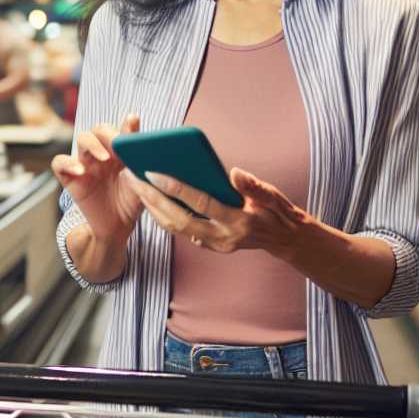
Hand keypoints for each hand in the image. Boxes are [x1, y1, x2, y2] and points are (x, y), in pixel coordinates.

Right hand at [50, 114, 142, 241]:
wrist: (118, 228)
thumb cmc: (131, 203)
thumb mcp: (141, 183)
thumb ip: (142, 164)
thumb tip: (148, 147)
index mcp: (120, 151)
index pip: (121, 130)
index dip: (127, 125)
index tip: (133, 121)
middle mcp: (102, 153)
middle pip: (99, 129)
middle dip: (108, 133)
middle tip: (118, 144)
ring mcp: (85, 164)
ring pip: (82, 139)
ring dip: (92, 144)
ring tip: (104, 158)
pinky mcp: (70, 178)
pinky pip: (59, 163)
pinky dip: (67, 162)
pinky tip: (81, 170)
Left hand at [123, 167, 306, 255]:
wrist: (284, 239)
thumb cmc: (278, 212)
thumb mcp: (273, 196)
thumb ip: (254, 186)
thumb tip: (235, 172)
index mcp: (237, 221)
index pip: (201, 203)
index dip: (176, 188)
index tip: (154, 173)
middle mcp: (222, 237)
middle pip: (179, 219)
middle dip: (153, 200)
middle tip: (133, 178)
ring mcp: (214, 244)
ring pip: (175, 229)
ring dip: (153, 208)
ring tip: (136, 186)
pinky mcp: (209, 245)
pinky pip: (180, 231)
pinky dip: (163, 216)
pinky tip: (151, 199)